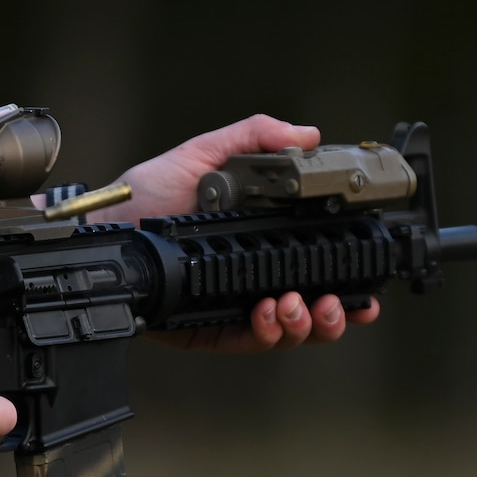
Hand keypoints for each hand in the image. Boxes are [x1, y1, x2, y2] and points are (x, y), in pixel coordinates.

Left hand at [113, 114, 379, 353]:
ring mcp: (235, 304)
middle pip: (317, 307)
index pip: (321, 262)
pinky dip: (267, 333)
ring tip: (295, 305)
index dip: (352, 276)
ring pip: (290, 331)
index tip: (370, 281)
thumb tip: (308, 135)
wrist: (105, 229)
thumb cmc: (149, 194)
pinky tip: (268, 314)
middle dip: (337, 314)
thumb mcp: (204, 154)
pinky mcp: (209, 328)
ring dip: (305, 324)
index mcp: (265, 239)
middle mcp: (257, 276)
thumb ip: (255, 138)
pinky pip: (249, 341)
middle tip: (332, 303)